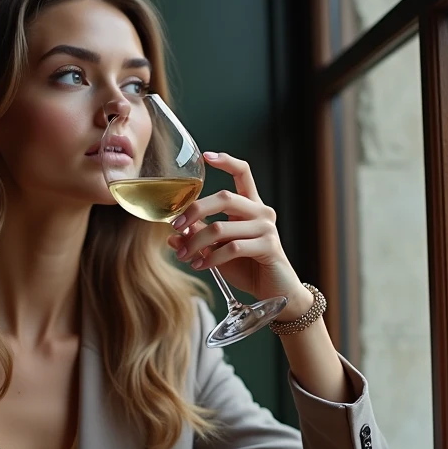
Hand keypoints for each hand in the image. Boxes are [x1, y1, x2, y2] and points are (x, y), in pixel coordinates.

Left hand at [168, 151, 312, 316]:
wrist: (275, 292)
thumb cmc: (247, 268)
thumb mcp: (218, 250)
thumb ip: (199, 237)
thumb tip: (172, 234)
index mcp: (250, 206)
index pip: (243, 173)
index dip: (226, 161)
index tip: (206, 156)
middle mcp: (261, 212)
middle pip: (224, 197)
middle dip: (195, 210)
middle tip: (175, 225)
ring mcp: (267, 228)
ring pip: (221, 227)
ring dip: (196, 243)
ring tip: (183, 256)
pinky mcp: (269, 246)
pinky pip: (232, 248)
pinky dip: (210, 258)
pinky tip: (199, 265)